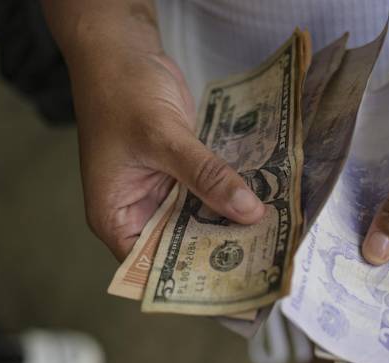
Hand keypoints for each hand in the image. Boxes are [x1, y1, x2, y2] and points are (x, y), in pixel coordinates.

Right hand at [70, 50, 264, 259]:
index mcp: (116, 217)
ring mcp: (161, 190)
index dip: (188, 279)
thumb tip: (250, 211)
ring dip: (229, 223)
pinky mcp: (181, 171)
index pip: (150, 267)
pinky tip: (261, 203)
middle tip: (264, 261)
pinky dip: (229, 196)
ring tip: (272, 237)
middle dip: (218, 250)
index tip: (232, 286)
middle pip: (180, 245)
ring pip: (199, 219)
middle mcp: (138, 210)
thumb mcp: (163, 139)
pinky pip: (208, 192)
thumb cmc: (122, 94)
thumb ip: (206, 176)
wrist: (123, 51)